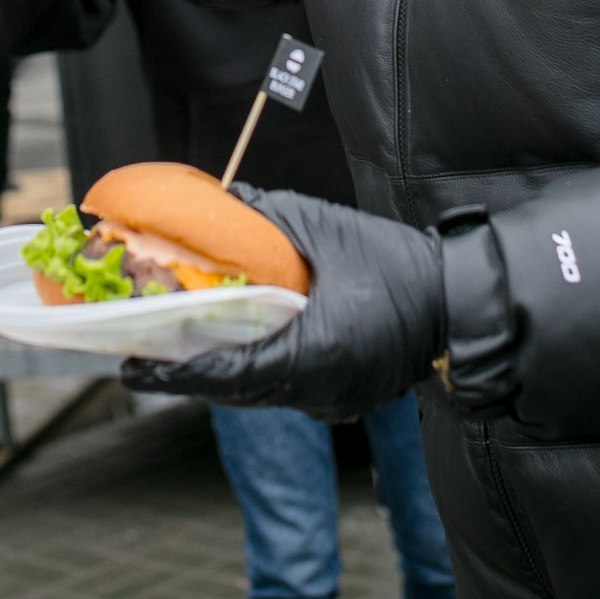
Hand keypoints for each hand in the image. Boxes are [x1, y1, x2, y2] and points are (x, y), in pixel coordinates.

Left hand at [119, 188, 444, 421]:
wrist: (465, 302)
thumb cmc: (400, 265)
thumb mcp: (329, 229)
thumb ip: (270, 216)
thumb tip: (224, 199)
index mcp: (312, 354)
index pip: (227, 375)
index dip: (176, 373)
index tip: (134, 368)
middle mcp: (317, 389)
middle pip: (236, 391)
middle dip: (188, 372)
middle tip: (142, 354)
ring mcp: (333, 399)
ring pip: (259, 393)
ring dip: (220, 372)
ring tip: (177, 348)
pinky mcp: (344, 395)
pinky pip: (285, 389)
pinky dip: (254, 370)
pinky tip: (234, 346)